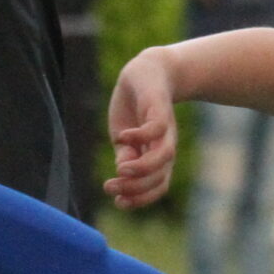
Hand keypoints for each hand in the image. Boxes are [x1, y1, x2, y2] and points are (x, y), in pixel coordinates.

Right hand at [105, 49, 180, 208]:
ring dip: (141, 168)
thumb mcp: (125, 137)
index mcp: (155, 156)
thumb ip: (126, 156)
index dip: (140, 199)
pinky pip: (156, 128)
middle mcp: (163, 145)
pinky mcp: (160, 108)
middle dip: (135, 189)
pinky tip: (122, 136)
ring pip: (164, 156)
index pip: (156, 186)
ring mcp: (164, 128)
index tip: (117, 202)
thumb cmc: (136, 107)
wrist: (150, 71)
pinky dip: (140, 136)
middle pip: (160, 177)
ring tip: (120, 169)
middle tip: (109, 187)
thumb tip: (123, 174)